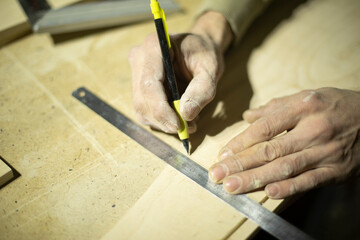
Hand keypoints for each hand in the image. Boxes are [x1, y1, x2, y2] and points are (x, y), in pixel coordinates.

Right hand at [129, 12, 232, 133]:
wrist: (198, 48)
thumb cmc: (204, 54)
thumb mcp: (210, 68)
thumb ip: (202, 89)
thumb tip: (186, 114)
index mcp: (154, 46)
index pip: (149, 84)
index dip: (161, 109)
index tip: (178, 125)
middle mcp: (139, 58)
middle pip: (142, 100)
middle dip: (163, 120)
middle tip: (188, 128)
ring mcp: (136, 73)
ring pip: (141, 109)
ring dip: (163, 122)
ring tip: (188, 122)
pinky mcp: (138, 87)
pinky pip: (145, 111)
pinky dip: (161, 120)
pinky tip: (179, 117)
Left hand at [209, 88, 359, 197]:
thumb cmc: (337, 106)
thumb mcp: (308, 96)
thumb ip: (275, 107)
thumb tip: (247, 115)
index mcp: (304, 108)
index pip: (265, 127)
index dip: (241, 142)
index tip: (222, 153)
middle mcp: (314, 129)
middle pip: (270, 150)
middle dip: (240, 164)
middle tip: (218, 174)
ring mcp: (326, 151)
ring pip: (285, 167)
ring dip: (255, 179)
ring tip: (232, 187)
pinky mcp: (336, 170)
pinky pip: (309, 181)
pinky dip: (289, 188)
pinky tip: (268, 193)